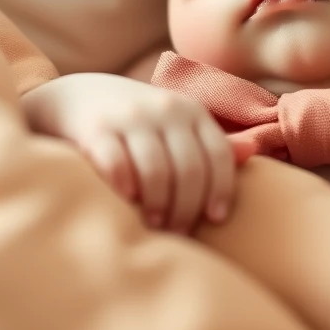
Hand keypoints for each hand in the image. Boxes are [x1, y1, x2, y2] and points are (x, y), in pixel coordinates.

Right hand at [22, 73, 253, 231]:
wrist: (78, 96)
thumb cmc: (137, 121)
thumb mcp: (176, 124)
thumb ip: (208, 143)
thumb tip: (252, 154)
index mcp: (191, 110)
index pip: (218, 154)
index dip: (221, 189)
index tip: (216, 219)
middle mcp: (165, 109)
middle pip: (189, 169)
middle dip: (187, 208)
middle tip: (178, 233)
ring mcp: (131, 116)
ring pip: (157, 170)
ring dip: (158, 204)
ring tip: (155, 225)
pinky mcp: (97, 127)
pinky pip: (117, 163)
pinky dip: (125, 187)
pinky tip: (127, 201)